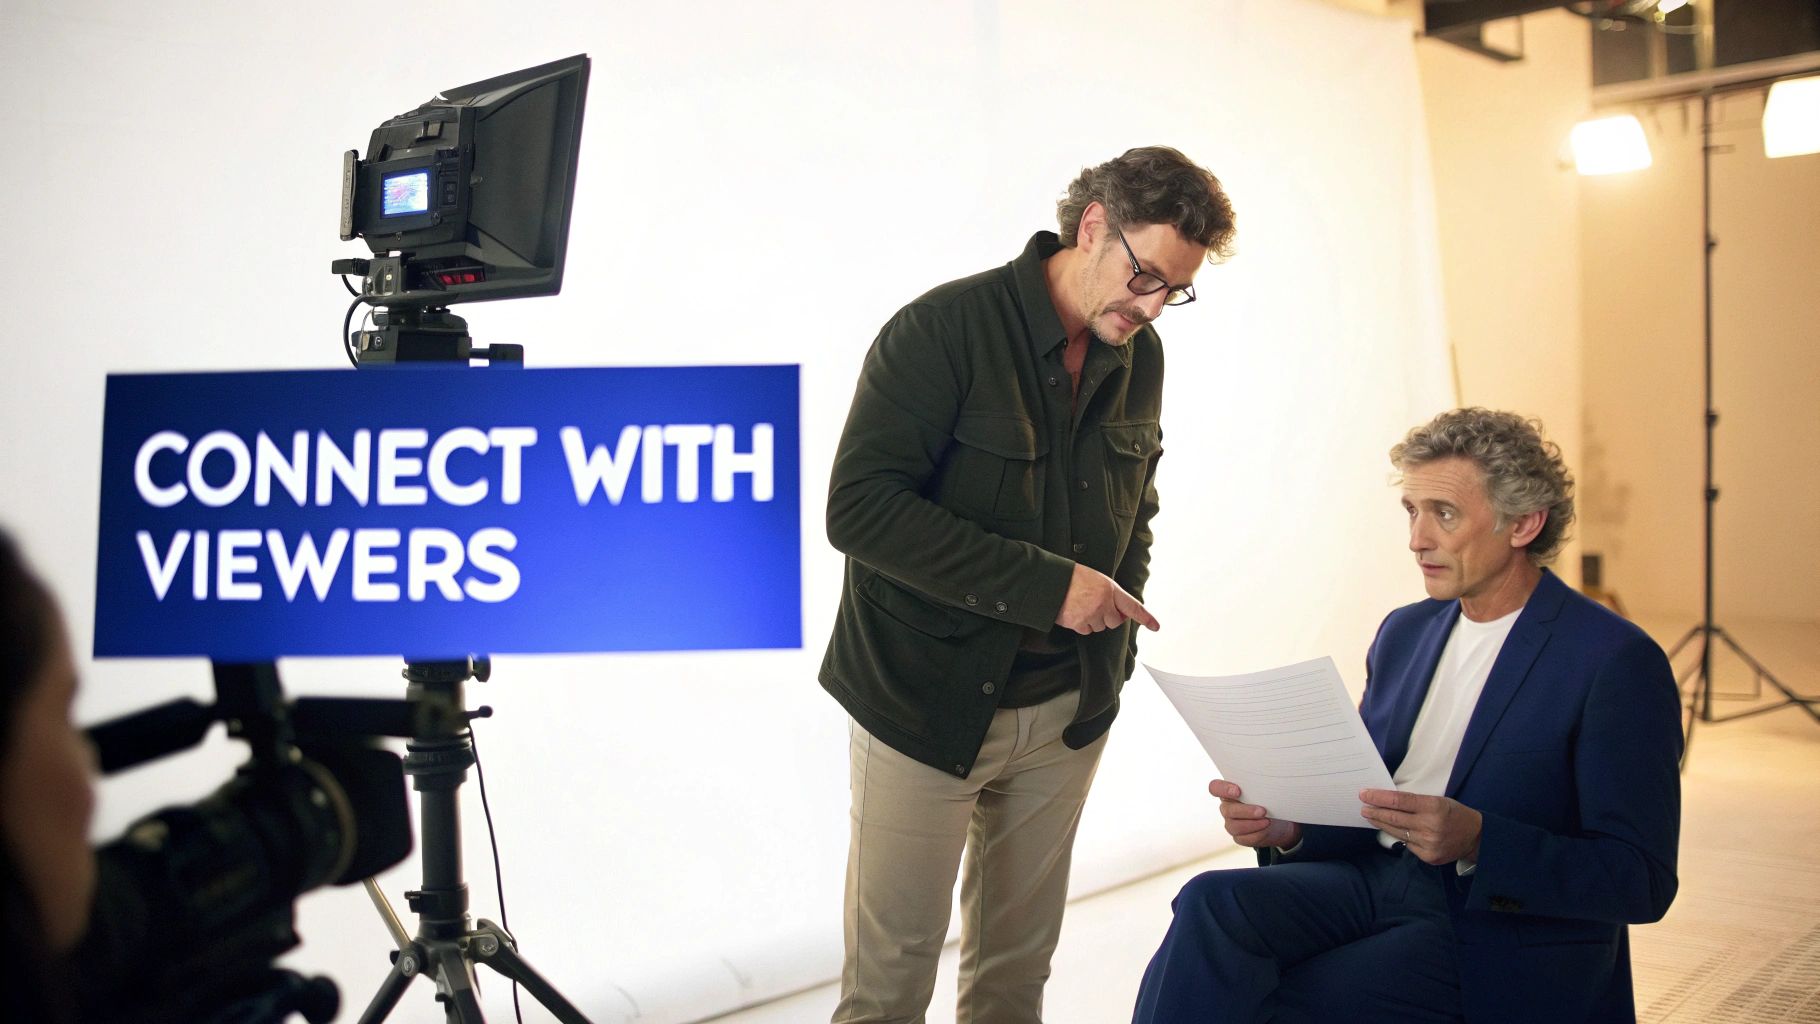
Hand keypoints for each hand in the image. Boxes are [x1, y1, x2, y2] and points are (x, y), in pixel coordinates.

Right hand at [1055, 563, 1159, 634]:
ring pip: (1100, 627)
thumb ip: (1109, 594)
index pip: (1133, 606)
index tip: (1156, 626)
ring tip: (1081, 606)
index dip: (1146, 618)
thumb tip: (1118, 611)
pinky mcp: (1079, 623)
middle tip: (1097, 607)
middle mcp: (1104, 603)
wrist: (1051, 582)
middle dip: (1109, 617)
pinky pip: (1086, 630)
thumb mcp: (1096, 579)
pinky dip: (1082, 624)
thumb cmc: (1072, 577)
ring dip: (1094, 620)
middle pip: (1115, 621)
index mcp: (1110, 589)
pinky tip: (1075, 612)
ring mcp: (1092, 615)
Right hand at [1210, 779, 1301, 849]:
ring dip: (1253, 824)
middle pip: (1227, 810)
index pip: (1215, 788)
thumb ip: (1258, 787)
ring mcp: (1231, 823)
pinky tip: (1266, 829)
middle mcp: (1227, 808)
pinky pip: (1244, 838)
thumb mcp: (1264, 791)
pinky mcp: (1239, 837)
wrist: (1278, 820)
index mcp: (1228, 792)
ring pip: (1234, 826)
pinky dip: (1257, 834)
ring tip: (1267, 821)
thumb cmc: (1268, 801)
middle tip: (1263, 811)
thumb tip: (1267, 784)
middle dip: (1246, 811)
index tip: (1238, 791)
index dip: (1224, 789)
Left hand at [1359, 789, 1482, 866]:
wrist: (1476, 837)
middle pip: (1394, 818)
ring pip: (1397, 832)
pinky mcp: (1428, 856)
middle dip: (1375, 812)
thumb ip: (1415, 802)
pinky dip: (1398, 836)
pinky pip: (1407, 844)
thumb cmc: (1454, 814)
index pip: (1399, 801)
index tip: (1364, 794)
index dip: (1378, 797)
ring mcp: (1429, 843)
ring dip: (1381, 824)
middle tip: (1362, 807)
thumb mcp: (1437, 800)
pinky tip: (1390, 830)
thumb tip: (1387, 800)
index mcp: (1433, 807)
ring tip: (1370, 817)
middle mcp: (1430, 826)